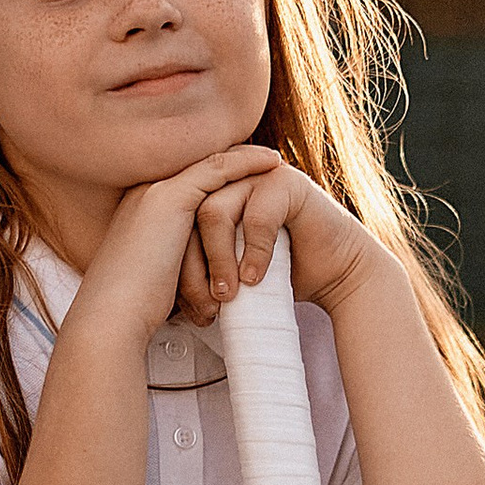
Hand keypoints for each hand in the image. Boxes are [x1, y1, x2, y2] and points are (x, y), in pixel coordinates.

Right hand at [68, 148, 384, 353]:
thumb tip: (209, 285)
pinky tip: (272, 163)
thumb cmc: (136, 310)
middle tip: (269, 163)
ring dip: (245, 159)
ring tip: (276, 161)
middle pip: (199, 167)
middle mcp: (145, 193)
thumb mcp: (163, 280)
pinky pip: (218, 170)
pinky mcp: (170, 197)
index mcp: (142, 210)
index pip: (189, 185)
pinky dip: (247, 164)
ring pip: (210, 163)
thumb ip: (181, 268)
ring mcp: (155, 191)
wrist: (112, 316)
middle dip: (235, 163)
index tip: (247, 184)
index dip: (220, 182)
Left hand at [168, 153, 379, 324]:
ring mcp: (256, 175)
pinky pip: (256, 215)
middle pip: (187, 216)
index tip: (184, 308)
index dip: (178, 265)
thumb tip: (151, 295)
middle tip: (205, 307)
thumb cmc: (278, 275)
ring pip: (215, 213)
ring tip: (230, 294)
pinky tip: (256, 279)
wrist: (332, 273)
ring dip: (219, 260)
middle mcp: (228, 179)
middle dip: (194, 269)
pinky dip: (253, 252)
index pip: (174, 223)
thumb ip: (195, 266)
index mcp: (207, 192)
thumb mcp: (226, 272)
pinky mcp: (286, 183)